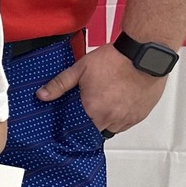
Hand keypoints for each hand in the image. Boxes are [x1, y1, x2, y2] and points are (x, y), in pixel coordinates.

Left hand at [35, 44, 165, 137]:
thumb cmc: (115, 60)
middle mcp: (111, 118)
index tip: (70, 124)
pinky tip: (116, 105)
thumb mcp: (80, 69)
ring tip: (101, 106)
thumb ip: (60, 84)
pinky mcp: (140, 115)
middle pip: (94, 131)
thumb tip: (42, 95)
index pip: (77, 131)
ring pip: (111, 129)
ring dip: (104, 122)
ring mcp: (127, 118)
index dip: (72, 128)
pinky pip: (126, 124)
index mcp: (93, 109)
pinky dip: (119, 119)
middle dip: (88, 124)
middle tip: (86, 112)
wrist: (144, 55)